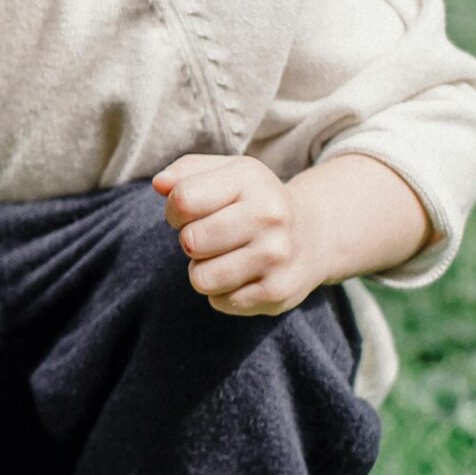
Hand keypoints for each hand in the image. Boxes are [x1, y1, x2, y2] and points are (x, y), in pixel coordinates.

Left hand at [152, 153, 320, 315]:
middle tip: (211, 237)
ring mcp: (276, 256)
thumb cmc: (253, 201)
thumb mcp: (227, 173)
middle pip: (191, 241)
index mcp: (251, 180)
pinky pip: (219, 302)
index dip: (175, 210)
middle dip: (190, 241)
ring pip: (201, 278)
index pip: (183, 200)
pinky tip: (244, 275)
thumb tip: (160, 184)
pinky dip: (223, 292)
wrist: (315, 235)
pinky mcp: (277, 292)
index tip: (189, 213)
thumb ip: (186, 172)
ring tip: (226, 256)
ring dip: (204, 270)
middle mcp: (270, 216)